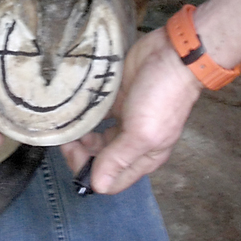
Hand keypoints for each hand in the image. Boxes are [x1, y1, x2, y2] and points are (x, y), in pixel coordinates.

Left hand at [62, 27, 202, 194]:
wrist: (173, 54)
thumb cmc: (163, 97)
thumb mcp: (142, 133)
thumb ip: (118, 158)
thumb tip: (98, 186)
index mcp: (144, 156)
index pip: (112, 180)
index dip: (90, 175)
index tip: (75, 156)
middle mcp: (132, 141)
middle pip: (100, 160)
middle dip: (81, 154)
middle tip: (67, 139)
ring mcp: (124, 119)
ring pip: (96, 137)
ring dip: (80, 136)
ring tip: (69, 125)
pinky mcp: (116, 99)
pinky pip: (95, 113)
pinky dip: (84, 115)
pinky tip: (73, 110)